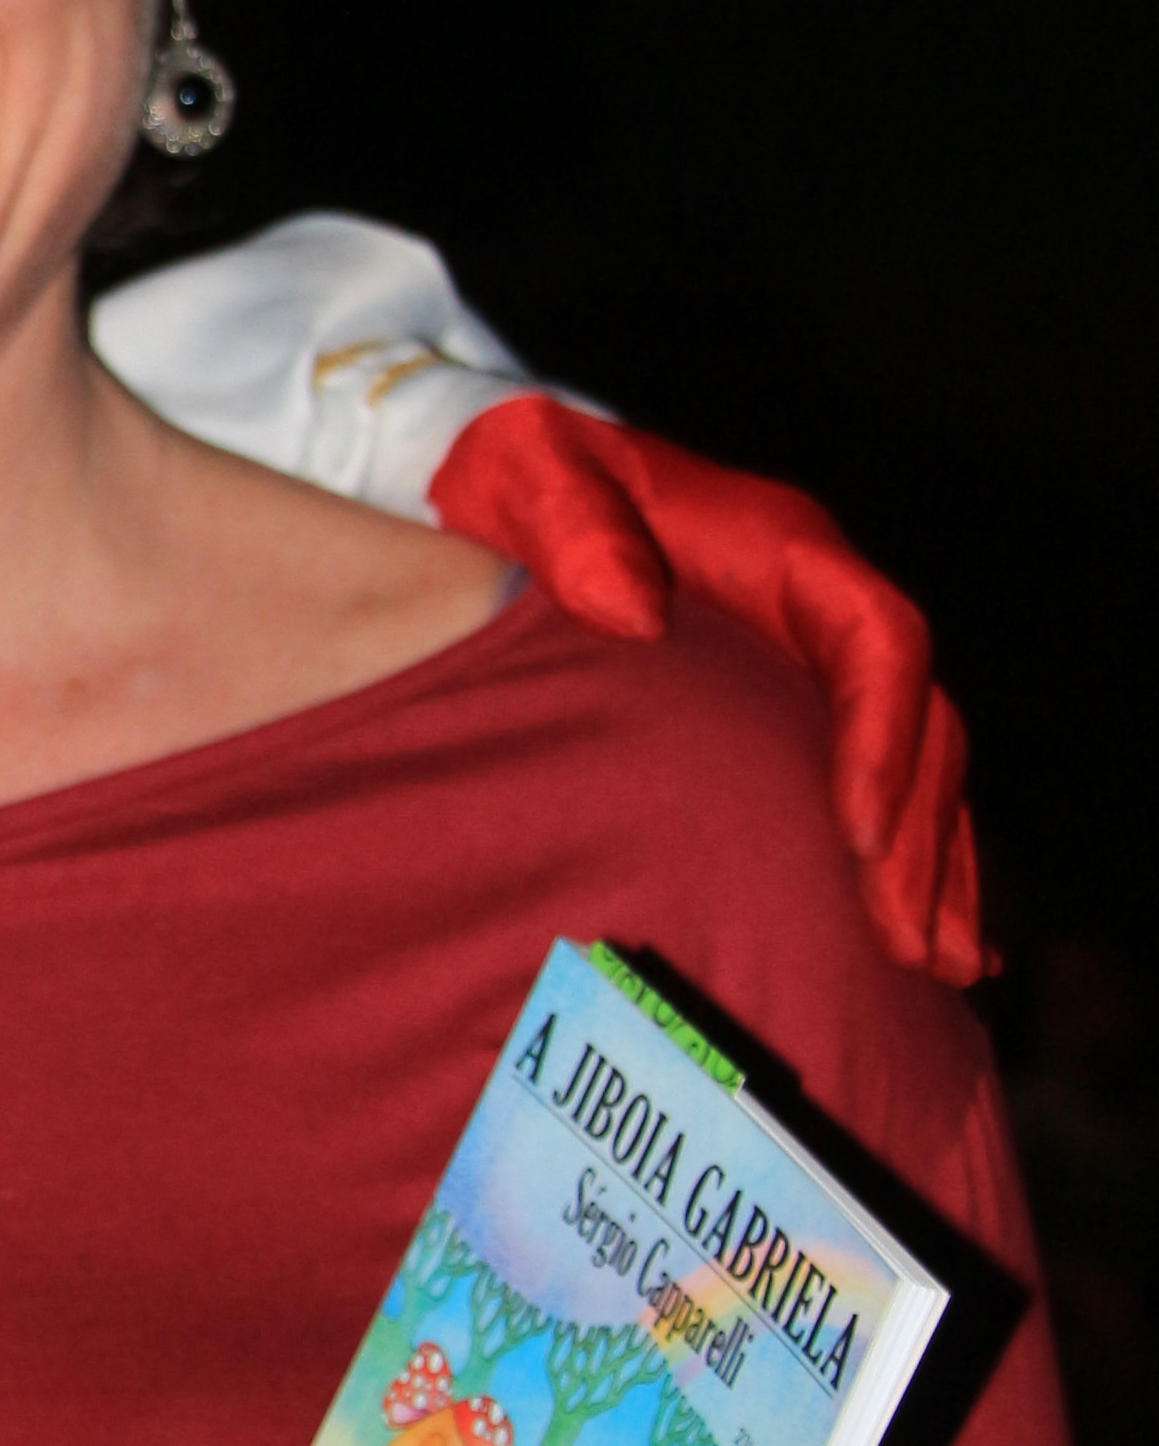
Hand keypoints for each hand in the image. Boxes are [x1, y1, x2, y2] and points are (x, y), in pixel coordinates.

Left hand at [428, 392, 983, 987]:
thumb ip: (573, 530)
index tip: (858, 840)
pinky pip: (872, 786)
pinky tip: (914, 943)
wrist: (504, 479)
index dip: (881, 740)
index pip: (875, 640)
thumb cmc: (519, 476)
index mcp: (781, 549)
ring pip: (912, 766)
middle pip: (914, 722)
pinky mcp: (787, 709)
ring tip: (942, 969)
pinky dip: (902, 859)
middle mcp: (818, 607)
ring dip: (931, 866)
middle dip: (920, 837)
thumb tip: (632, 613)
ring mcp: (810, 660)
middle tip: (913, 949)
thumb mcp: (530, 478)